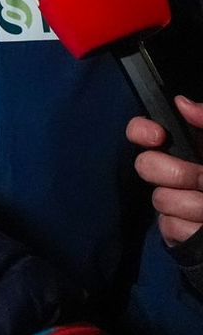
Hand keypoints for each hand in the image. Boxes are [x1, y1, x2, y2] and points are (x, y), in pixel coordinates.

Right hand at [127, 96, 202, 244]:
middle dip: (177, 173)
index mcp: (193, 148)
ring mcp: (177, 202)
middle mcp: (179, 172)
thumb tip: (181, 103)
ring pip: (160, 199)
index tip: (158, 136)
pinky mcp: (178, 231)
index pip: (145, 132)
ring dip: (193, 205)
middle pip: (145, 165)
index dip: (141, 131)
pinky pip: (170, 226)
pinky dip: (193, 228)